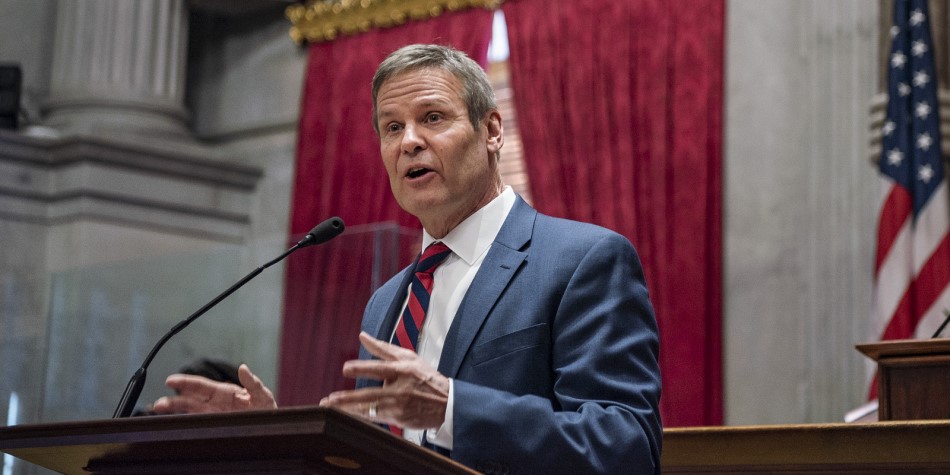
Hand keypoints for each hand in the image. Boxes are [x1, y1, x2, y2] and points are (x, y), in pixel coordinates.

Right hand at [151, 364, 276, 413]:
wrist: (270, 426)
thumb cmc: (266, 409)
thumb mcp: (262, 395)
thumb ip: (253, 383)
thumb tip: (243, 367)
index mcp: (225, 392)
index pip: (201, 385)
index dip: (186, 382)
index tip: (171, 381)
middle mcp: (215, 403)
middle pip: (190, 399)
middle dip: (174, 400)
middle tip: (158, 403)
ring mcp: (214, 415)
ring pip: (190, 411)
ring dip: (175, 410)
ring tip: (159, 411)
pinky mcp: (215, 425)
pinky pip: (197, 423)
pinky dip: (184, 422)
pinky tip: (173, 423)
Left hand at [320, 332, 449, 429]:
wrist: (448, 403)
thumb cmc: (426, 377)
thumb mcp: (409, 358)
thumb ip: (383, 348)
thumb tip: (362, 336)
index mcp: (403, 370)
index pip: (380, 368)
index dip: (363, 368)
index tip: (346, 368)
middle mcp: (401, 389)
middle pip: (371, 394)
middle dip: (348, 398)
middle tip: (330, 399)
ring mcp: (400, 406)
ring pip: (370, 409)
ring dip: (349, 410)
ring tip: (330, 409)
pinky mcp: (399, 419)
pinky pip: (376, 418)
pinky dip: (360, 417)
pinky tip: (346, 416)